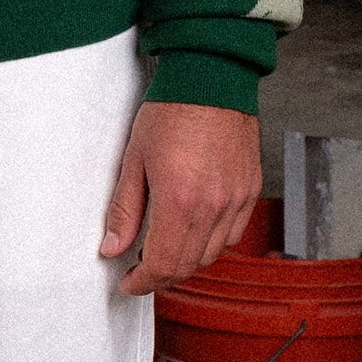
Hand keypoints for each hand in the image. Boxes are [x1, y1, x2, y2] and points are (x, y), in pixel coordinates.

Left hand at [100, 101, 260, 294]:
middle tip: (140, 270)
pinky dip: (212, 243)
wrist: (212, 79)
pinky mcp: (249, 190)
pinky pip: (233, 235)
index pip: (162, 264)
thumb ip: (124, 209)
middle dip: (161, 276)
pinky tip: (195, 231)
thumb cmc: (172, 110)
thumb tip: (112, 246)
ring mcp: (236, 200)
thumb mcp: (134, 159)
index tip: (128, 282)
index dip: (142, 282)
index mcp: (179, 201)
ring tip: (165, 250)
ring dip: (186, 261)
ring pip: (212, 255)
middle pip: (188, 265)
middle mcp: (213, 206)